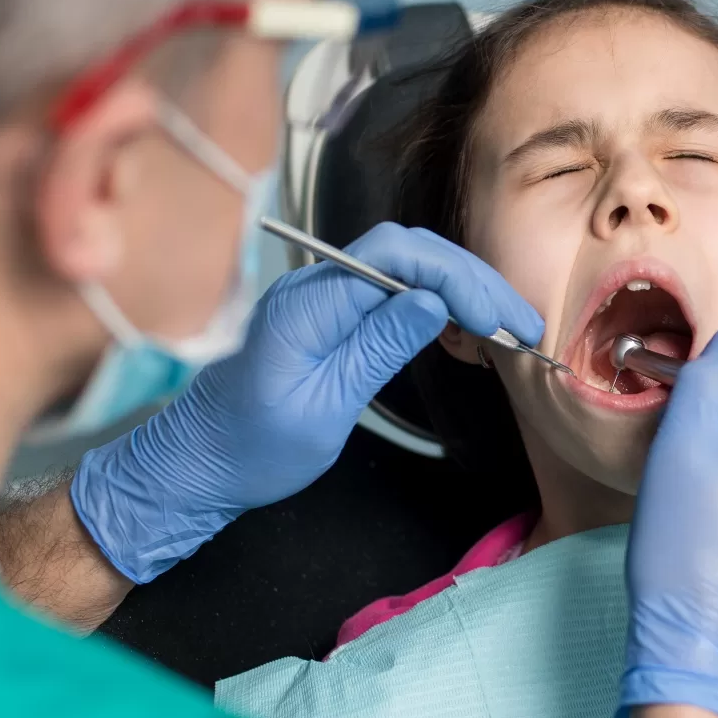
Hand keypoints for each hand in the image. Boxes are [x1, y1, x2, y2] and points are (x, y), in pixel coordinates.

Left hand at [71, 222, 542, 582]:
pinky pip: (389, 288)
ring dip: (460, 288)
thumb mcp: (324, 410)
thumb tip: (434, 304)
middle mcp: (313, 285)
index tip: (497, 319)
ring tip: (506, 326)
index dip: (456, 277)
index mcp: (308, 303)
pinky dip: (434, 301)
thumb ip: (377, 350)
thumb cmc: (252, 450)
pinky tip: (464, 328)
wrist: (194, 466)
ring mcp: (319, 296)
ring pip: (404, 266)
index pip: (397, 255)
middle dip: (472, 279)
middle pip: (408, 251)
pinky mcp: (327, 315)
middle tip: (522, 323)